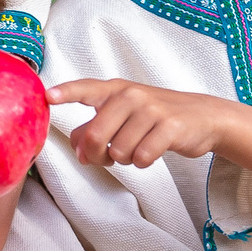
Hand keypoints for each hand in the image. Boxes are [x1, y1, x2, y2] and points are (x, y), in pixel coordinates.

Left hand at [51, 79, 251, 170]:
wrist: (204, 117)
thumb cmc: (156, 117)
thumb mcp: (124, 115)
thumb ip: (96, 127)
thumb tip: (76, 149)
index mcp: (116, 89)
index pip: (86, 88)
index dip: (66, 92)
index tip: (47, 96)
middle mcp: (131, 95)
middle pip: (93, 135)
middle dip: (96, 155)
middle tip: (107, 157)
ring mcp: (151, 109)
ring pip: (118, 151)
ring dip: (125, 159)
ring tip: (138, 148)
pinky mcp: (170, 126)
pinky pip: (142, 157)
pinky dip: (144, 162)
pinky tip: (152, 151)